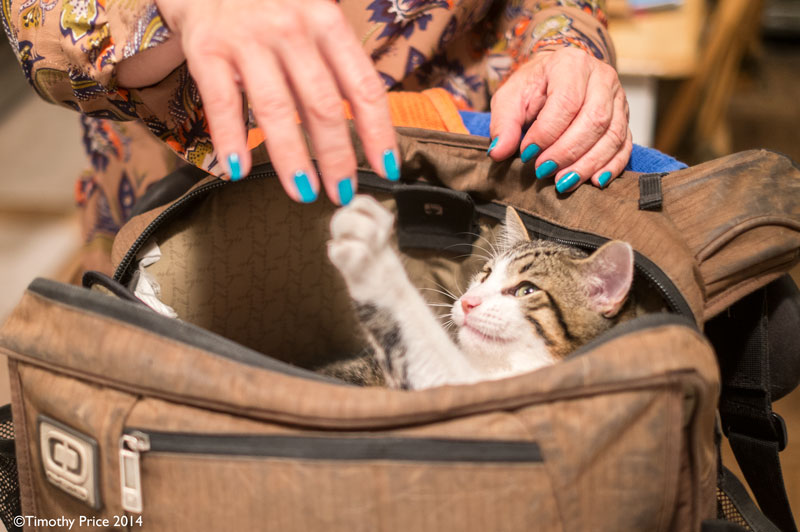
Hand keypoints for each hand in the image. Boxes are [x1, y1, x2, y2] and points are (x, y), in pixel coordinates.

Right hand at [154, 0, 398, 204]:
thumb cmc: (270, 8)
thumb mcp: (311, 23)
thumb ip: (332, 68)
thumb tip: (358, 132)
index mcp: (327, 23)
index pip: (363, 87)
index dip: (378, 133)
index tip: (386, 168)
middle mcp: (292, 28)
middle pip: (322, 105)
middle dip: (336, 157)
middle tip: (343, 193)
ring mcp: (249, 38)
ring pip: (276, 109)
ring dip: (292, 158)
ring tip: (303, 192)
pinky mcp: (208, 48)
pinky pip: (223, 103)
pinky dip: (230, 140)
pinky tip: (238, 170)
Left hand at [488, 47, 631, 192]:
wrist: (557, 77)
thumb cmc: (533, 87)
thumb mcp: (510, 98)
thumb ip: (503, 124)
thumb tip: (498, 152)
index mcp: (571, 64)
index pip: (566, 102)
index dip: (546, 133)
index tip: (526, 154)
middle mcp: (602, 78)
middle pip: (594, 120)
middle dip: (567, 152)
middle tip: (543, 171)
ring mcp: (618, 99)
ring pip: (612, 135)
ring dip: (587, 164)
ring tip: (563, 182)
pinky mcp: (625, 119)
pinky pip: (624, 146)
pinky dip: (611, 167)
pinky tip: (594, 182)